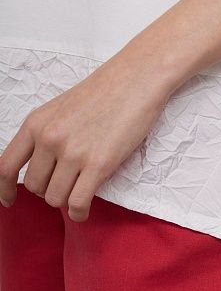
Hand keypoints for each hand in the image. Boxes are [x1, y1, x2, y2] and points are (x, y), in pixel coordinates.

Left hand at [0, 40, 175, 220]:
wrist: (137, 79)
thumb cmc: (105, 92)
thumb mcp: (61, 108)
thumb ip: (46, 134)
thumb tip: (42, 167)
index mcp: (36, 123)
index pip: (6, 166)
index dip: (4, 189)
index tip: (9, 200)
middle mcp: (50, 138)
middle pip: (34, 187)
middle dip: (49, 189)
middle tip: (68, 181)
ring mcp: (73, 152)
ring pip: (55, 198)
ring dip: (67, 199)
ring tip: (81, 188)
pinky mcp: (98, 164)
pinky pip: (77, 203)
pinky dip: (79, 212)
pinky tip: (84, 209)